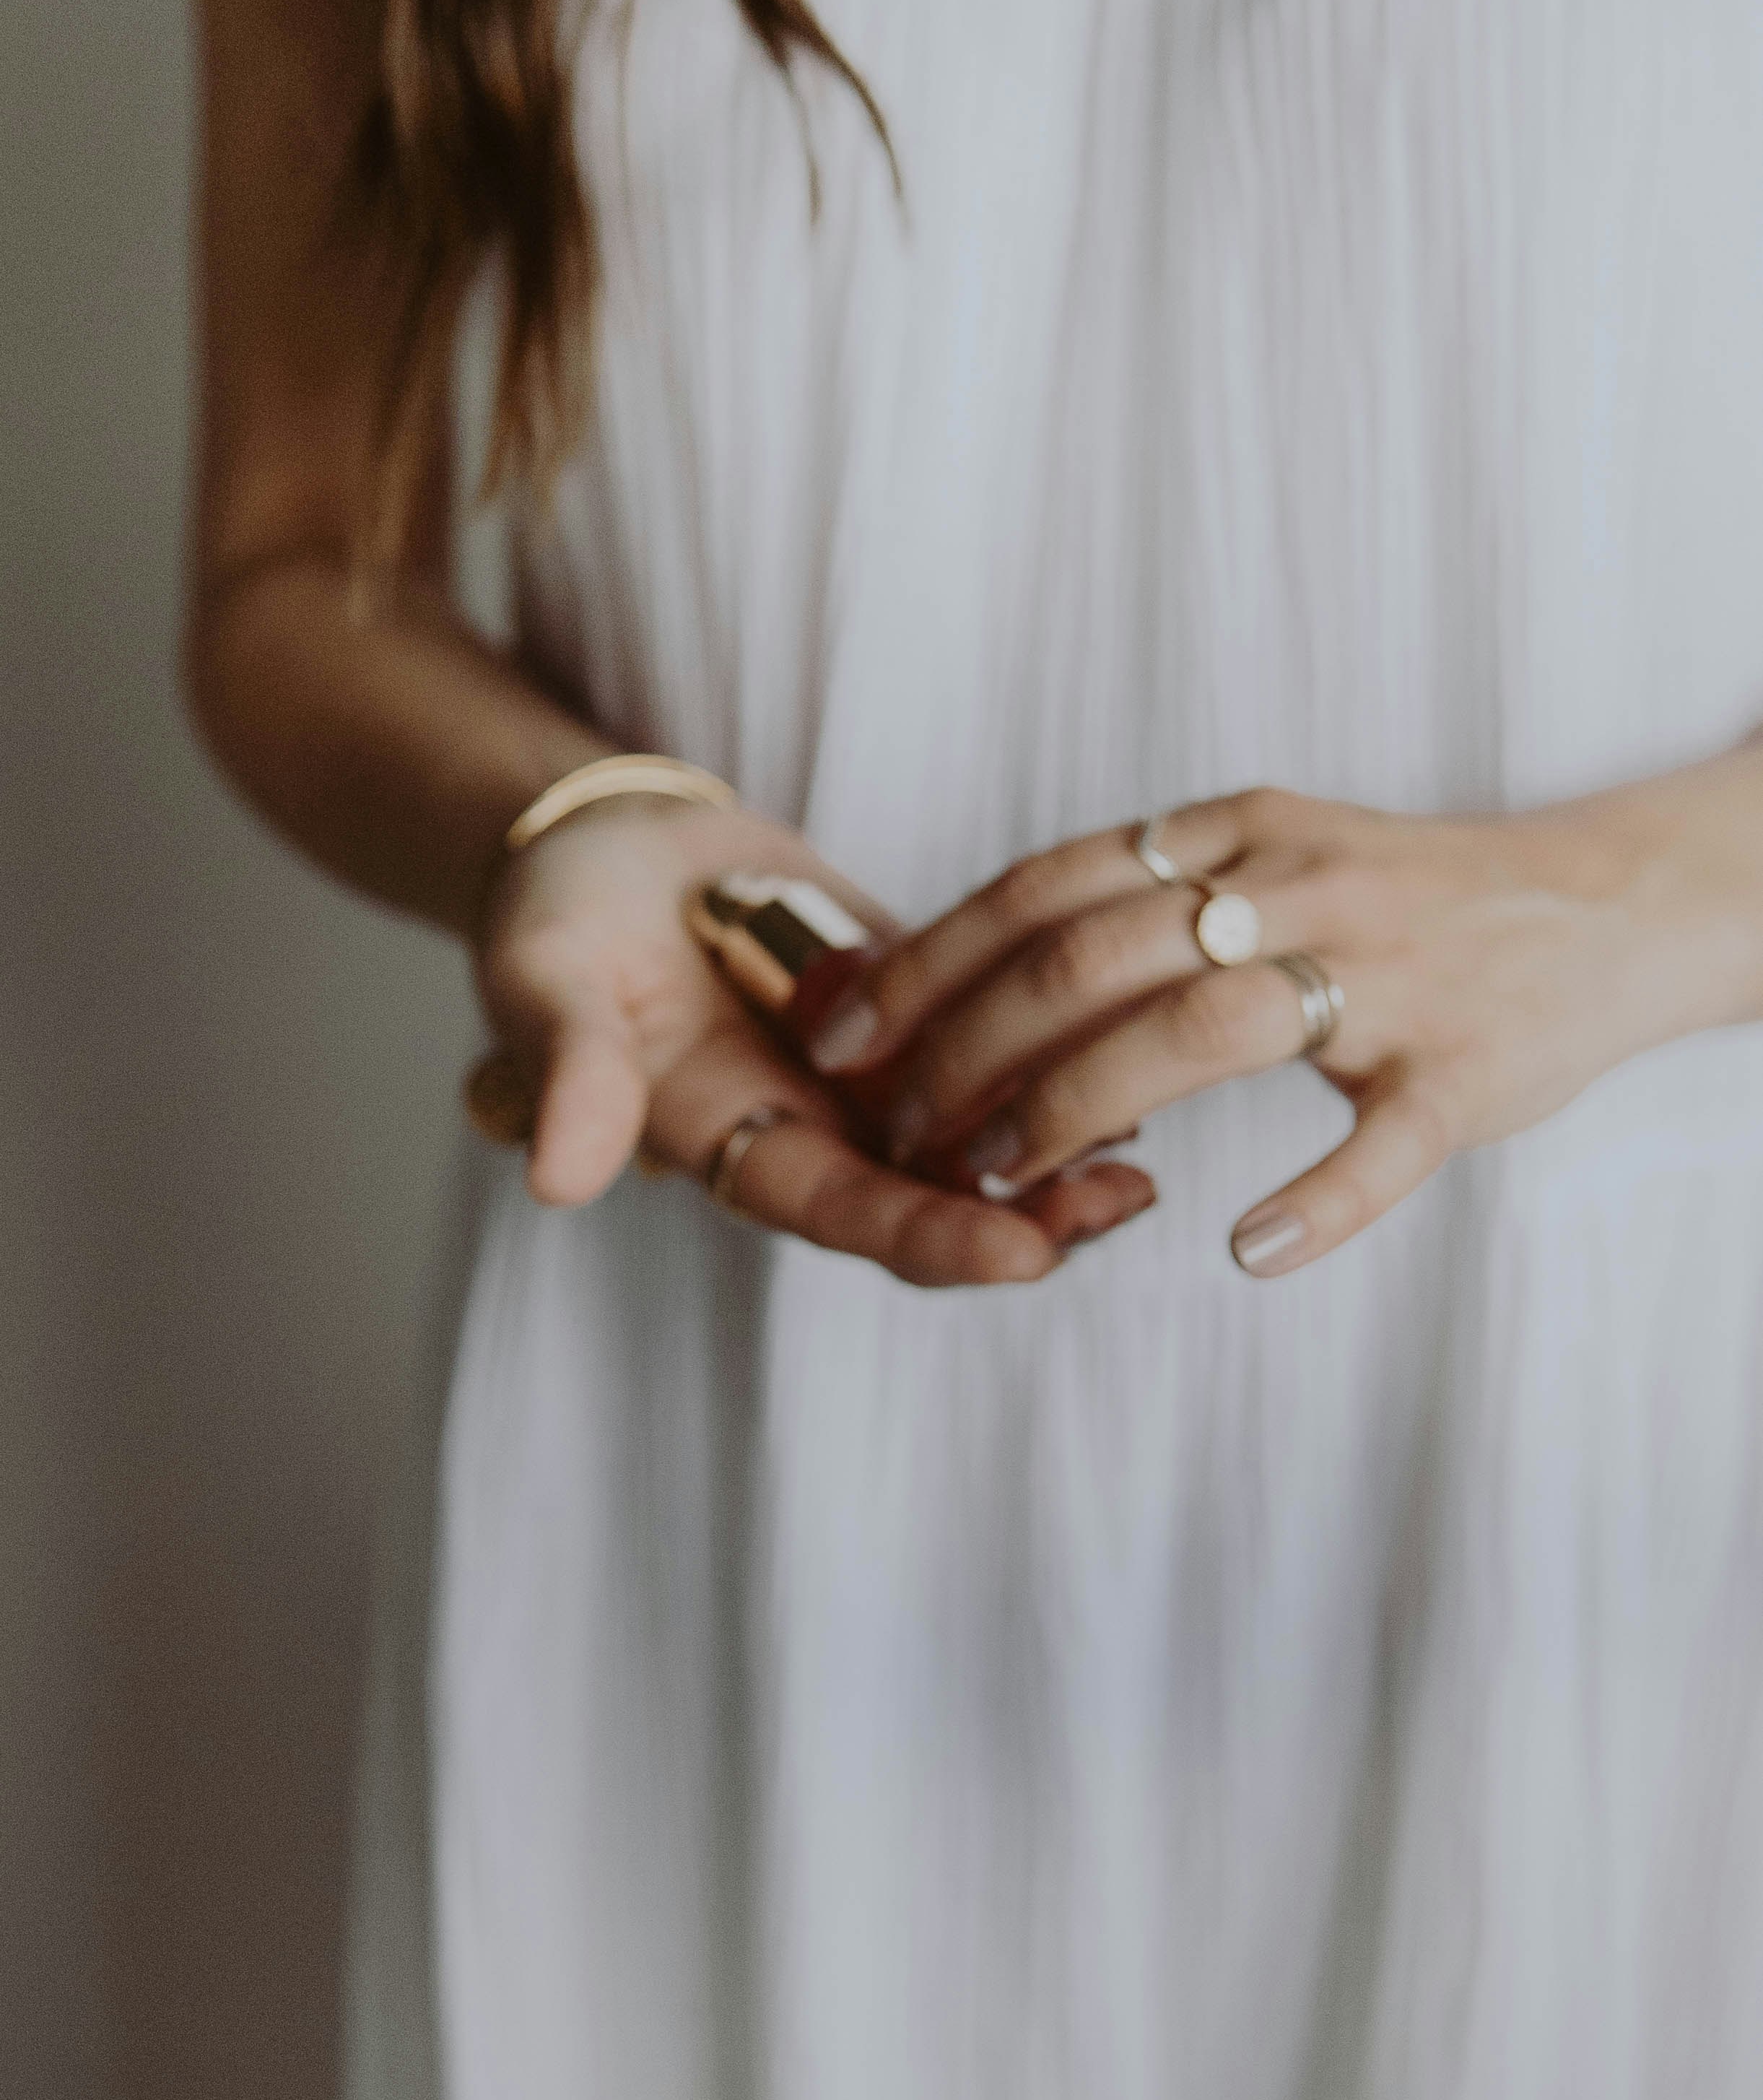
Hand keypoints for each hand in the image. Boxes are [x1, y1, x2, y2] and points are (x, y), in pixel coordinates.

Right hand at [471, 798, 1157, 1287]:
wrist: (603, 847)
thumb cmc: (559, 919)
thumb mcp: (547, 983)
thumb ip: (570, 1075)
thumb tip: (557, 1176)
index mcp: (727, 1144)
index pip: (842, 1211)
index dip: (933, 1236)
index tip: (1024, 1253)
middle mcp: (809, 1131)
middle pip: (930, 1198)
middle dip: (1027, 1212)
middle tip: (1119, 1202)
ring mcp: (863, 1079)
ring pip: (974, 1137)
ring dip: (1058, 1149)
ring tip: (1144, 1155)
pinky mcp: (907, 1014)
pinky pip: (989, 1053)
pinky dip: (1055, 1060)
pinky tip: (1130, 1052)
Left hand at [804, 771, 1762, 1277]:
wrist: (1603, 903)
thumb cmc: (1409, 898)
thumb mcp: (1272, 852)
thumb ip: (1151, 893)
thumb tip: (988, 957)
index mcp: (1237, 834)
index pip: (1048, 884)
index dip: (930, 959)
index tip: (840, 1031)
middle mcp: (1297, 885)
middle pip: (1091, 955)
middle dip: (969, 1046)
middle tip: (898, 1127)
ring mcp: (1385, 978)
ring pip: (1201, 1032)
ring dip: (1079, 1108)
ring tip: (1002, 1178)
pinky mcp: (1464, 1072)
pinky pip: (1380, 1143)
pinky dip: (1313, 1200)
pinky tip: (1244, 1245)